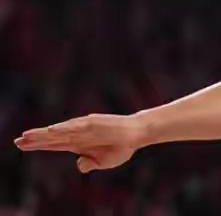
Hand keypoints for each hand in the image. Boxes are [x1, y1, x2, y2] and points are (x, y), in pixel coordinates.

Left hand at [15, 113, 146, 172]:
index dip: (37, 145)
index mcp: (78, 145)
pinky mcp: (94, 122)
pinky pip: (76, 126)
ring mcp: (85, 127)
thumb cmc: (121, 147)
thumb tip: (79, 164)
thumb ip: (90, 164)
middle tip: (17, 141)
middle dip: (34, 139)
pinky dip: (64, 128)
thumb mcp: (104, 162)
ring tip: (28, 135)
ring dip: (44, 133)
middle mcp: (78, 134)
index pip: (52, 145)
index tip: (21, 146)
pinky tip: (52, 131)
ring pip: (60, 131)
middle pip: (52, 138)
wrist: (138, 135)